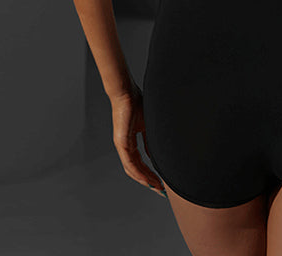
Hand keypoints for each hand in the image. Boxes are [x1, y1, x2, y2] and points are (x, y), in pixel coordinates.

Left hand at [110, 81, 166, 198]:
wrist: (126, 92)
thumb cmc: (137, 103)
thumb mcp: (148, 124)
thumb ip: (150, 139)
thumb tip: (156, 153)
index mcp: (131, 140)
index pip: (140, 162)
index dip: (150, 172)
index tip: (160, 180)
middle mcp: (126, 145)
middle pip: (136, 169)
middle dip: (149, 180)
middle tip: (160, 189)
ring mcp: (122, 145)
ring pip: (132, 169)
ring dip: (144, 179)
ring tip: (155, 186)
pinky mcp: (121, 143)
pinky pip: (129, 163)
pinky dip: (138, 173)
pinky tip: (146, 179)